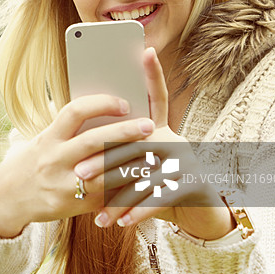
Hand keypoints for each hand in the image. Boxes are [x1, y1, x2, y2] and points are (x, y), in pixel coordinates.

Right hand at [0, 94, 154, 237]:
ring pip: (104, 172)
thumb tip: (105, 110)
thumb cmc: (32, 163)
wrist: (8, 198)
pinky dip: (124, 187)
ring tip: (155, 154)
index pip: (75, 112)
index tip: (124, 103)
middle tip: (149, 125)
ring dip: (132, 163)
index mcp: (48, 138)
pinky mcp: (75, 205)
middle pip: (94, 141)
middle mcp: (54, 159)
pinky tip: (143, 180)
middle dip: (124, 132)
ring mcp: (64, 184)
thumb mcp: (42, 141)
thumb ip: (68, 130)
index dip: (101, 104)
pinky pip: (105, 195)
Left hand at [73, 48, 233, 239]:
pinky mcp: (194, 185)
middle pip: (136, 144)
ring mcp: (188, 162)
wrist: (195, 212)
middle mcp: (176, 140)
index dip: (154, 74)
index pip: (157, 97)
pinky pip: (159, 199)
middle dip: (105, 160)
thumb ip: (120, 147)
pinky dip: (136, 212)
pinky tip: (119, 222)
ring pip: (145, 176)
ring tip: (96, 209)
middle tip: (79, 173)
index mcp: (161, 129)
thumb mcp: (138, 163)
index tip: (146, 50)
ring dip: (118, 195)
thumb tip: (82, 134)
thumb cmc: (155, 183)